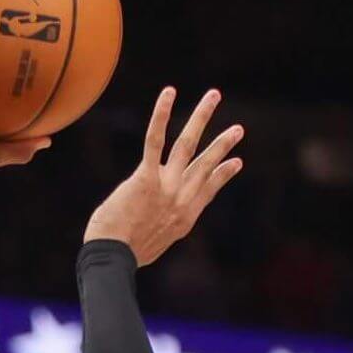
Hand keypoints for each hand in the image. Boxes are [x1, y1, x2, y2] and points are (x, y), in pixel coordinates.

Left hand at [84, 87, 244, 265]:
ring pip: (188, 144)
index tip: (236, 162)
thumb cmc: (122, 256)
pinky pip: (156, 140)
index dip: (223, 174)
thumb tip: (147, 228)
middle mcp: (181, 199)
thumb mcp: (149, 247)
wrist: (113, 259)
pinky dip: (162, 114)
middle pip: (206, 164)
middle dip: (223, 144)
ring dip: (202, 117)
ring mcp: (166, 187)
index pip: (209, 190)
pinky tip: (169, 93)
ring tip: (214, 96)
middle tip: (238, 128)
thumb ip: (155, 229)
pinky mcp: (146, 178)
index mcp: (184, 218)